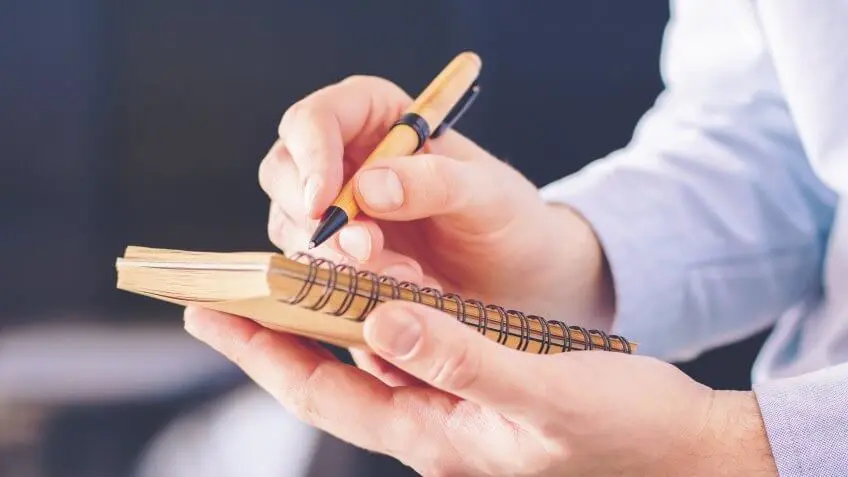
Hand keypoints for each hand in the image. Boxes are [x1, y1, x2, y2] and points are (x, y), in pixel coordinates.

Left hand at [184, 302, 777, 475]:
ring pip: (367, 364)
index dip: (263, 354)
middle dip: (273, 338)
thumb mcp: (541, 395)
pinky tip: (368, 298)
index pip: (324, 393)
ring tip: (281, 285)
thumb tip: (383, 322)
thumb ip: (462, 361)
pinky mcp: (480, 393)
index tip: (213, 314)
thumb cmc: (624, 432)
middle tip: (224, 296)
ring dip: (322, 326)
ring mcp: (455, 413)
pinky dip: (377, 324)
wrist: (684, 451)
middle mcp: (433, 429)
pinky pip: (411, 354)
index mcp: (435, 439)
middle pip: (331, 379)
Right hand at [260, 74, 613, 384]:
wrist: (519, 280)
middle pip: (285, 174)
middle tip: (365, 251)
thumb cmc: (509, 220)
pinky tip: (393, 296)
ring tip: (407, 278)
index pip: (317, 119)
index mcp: (379, 120)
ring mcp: (336, 215)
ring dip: (337, 260)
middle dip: (317, 217)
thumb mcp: (489, 194)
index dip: (310, 154)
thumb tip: (369, 187)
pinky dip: (345, 288)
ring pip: (293, 230)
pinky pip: (313, 274)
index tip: (323, 202)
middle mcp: (346, 162)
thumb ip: (437, 181)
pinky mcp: (338, 263)